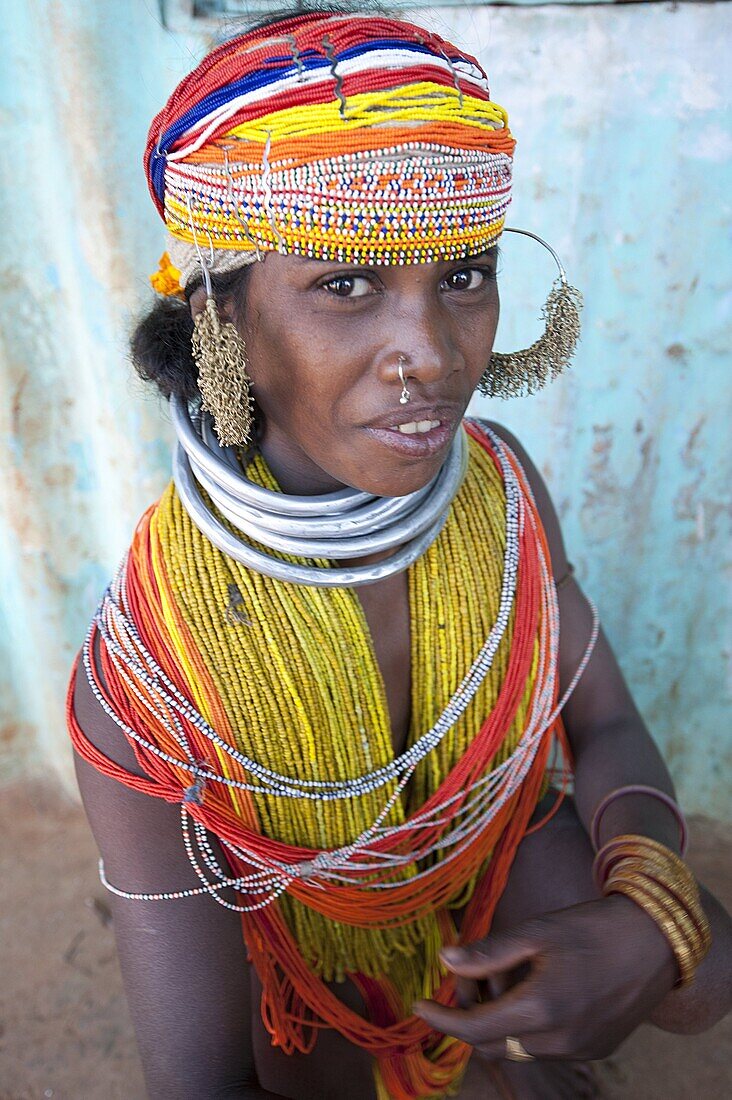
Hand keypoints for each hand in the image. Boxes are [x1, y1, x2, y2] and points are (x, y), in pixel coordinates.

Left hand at [414, 896, 677, 1060]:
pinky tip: (535, 989)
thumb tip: (445, 960)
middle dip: (472, 1016)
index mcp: (540, 1008)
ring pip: (519, 1047)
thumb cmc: (594, 927)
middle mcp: (559, 1039)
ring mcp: (580, 1049)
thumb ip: (489, 952)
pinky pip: (547, 1047)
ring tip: (507, 975)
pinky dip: (528, 1026)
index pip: (474, 1029)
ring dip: (501, 1020)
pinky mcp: (597, 1049)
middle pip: (493, 1043)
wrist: (658, 939)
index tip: (419, 1006)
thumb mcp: (537, 931)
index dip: (442, 1019)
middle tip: (471, 977)